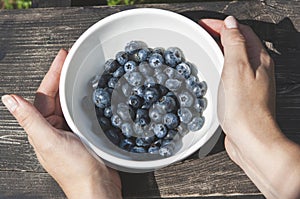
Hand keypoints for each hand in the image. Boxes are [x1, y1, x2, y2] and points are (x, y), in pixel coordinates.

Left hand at [2, 49, 121, 198]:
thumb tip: (9, 99)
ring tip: (78, 70)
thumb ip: (31, 119)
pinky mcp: (82, 133)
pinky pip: (80, 111)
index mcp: (42, 128)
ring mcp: (68, 130)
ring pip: (68, 102)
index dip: (52, 73)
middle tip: (71, 58)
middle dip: (62, 75)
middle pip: (56, 95)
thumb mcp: (49, 141)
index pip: (45, 94)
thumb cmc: (75, 170)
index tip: (61, 56)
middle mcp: (53, 127)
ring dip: (72, 85)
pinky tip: (89, 94)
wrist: (97, 185)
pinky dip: (83, 99)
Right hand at [199, 16, 299, 198]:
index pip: (240, 31)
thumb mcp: (237, 68)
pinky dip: (219, 66)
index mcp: (258, 59)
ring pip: (233, 58)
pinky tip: (211, 72)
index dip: (222, 24)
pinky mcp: (240, 94)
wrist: (250, 138)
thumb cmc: (245, 108)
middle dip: (220, 34)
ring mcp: (248, 82)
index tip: (204, 24)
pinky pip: (229, 73)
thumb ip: (234, 43)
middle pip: (238, 43)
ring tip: (204, 48)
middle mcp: (256, 70)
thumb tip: (230, 24)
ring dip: (219, 50)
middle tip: (202, 33)